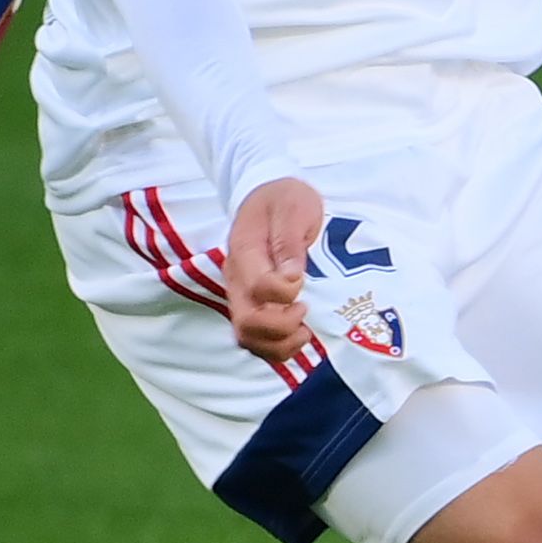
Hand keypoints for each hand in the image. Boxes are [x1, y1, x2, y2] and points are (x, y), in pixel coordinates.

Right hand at [225, 175, 324, 365]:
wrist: (266, 195)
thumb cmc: (284, 200)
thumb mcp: (293, 208)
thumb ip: (290, 242)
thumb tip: (293, 277)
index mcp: (245, 253)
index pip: (257, 287)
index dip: (284, 293)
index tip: (302, 278)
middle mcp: (237, 279)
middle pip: (246, 323)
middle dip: (281, 328)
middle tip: (304, 310)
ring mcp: (241, 295)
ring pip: (248, 338)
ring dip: (279, 345)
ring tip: (304, 330)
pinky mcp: (251, 304)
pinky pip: (256, 338)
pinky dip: (277, 347)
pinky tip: (299, 334)